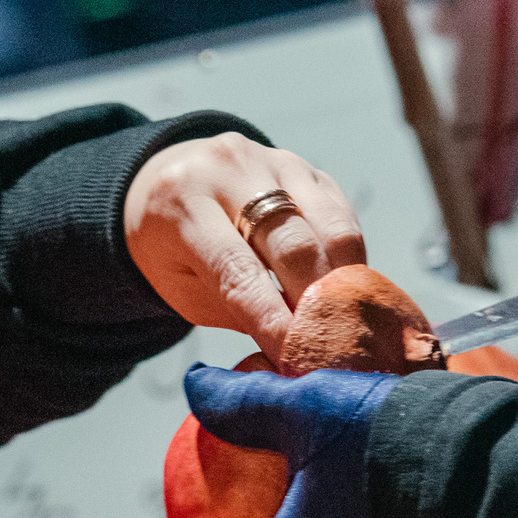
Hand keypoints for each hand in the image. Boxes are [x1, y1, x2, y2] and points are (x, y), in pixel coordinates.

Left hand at [126, 134, 364, 350]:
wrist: (167, 178)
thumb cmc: (171, 246)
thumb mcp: (179, 285)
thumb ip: (232, 311)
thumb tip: (293, 346)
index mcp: (184, 205)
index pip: (238, 268)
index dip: (272, 317)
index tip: (294, 357)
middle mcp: (231, 171)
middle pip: (295, 244)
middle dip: (316, 305)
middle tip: (330, 349)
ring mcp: (275, 160)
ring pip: (331, 227)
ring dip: (344, 285)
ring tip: (346, 323)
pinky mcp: (308, 167)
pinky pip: (343, 216)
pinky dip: (349, 261)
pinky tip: (345, 291)